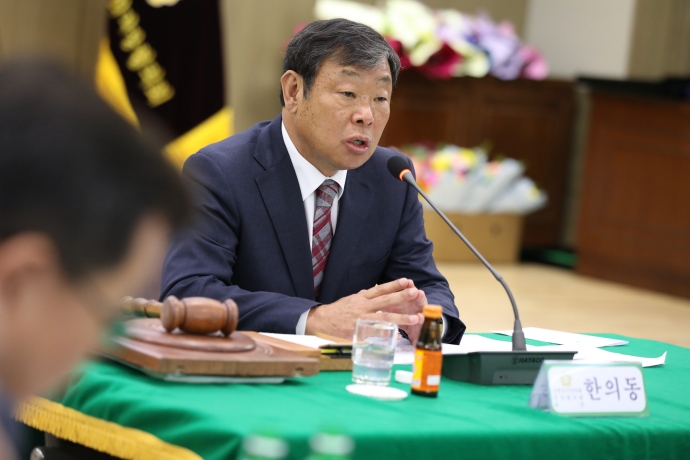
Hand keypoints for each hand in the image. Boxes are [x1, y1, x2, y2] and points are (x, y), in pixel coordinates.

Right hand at [305, 278, 424, 338]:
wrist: (321, 321)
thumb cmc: (338, 311)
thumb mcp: (351, 300)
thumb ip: (364, 297)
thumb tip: (373, 291)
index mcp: (361, 298)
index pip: (380, 289)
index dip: (394, 285)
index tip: (407, 281)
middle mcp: (362, 307)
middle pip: (384, 301)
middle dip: (401, 297)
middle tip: (415, 293)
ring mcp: (361, 320)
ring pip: (384, 318)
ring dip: (401, 318)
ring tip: (415, 318)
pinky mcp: (359, 332)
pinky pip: (376, 334)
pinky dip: (387, 334)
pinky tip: (399, 335)